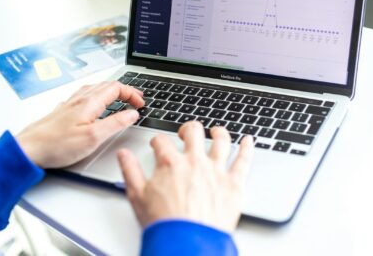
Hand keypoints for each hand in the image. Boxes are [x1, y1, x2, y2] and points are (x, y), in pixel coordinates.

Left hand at [16, 81, 143, 168]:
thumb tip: (132, 114)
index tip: (141, 104)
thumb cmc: (56, 145)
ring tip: (121, 98)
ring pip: (96, 88)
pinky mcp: (65, 111)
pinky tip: (97, 104)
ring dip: (112, 91)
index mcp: (90, 102)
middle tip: (137, 99)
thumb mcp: (93, 137)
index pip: (117, 88)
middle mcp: (80, 99)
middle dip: (126, 90)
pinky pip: (86, 95)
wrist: (28, 149)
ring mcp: (71, 104)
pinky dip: (99, 96)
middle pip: (108, 85)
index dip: (132, 94)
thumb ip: (116, 123)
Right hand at [118, 121, 253, 232]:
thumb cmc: (164, 224)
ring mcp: (216, 170)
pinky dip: (247, 148)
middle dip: (188, 129)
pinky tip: (248, 140)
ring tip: (217, 131)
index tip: (158, 145)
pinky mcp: (233, 183)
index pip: (162, 141)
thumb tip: (124, 154)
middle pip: (194, 132)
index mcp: (171, 163)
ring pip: (221, 140)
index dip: (158, 141)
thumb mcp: (137, 196)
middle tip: (187, 133)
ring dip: (219, 132)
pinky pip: (244, 160)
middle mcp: (195, 161)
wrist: (187, 243)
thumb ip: (130, 171)